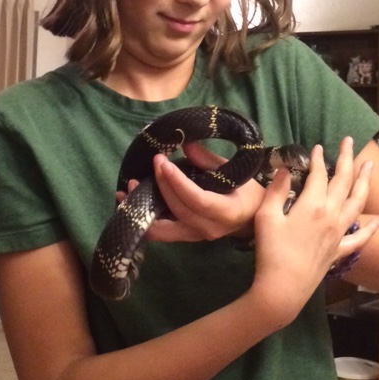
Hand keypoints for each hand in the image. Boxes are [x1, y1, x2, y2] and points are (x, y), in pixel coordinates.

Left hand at [127, 142, 264, 242]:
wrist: (251, 216)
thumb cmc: (245, 190)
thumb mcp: (232, 171)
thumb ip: (207, 159)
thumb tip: (184, 142)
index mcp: (226, 211)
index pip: (198, 200)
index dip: (177, 183)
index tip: (163, 163)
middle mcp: (208, 228)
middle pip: (178, 210)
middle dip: (161, 186)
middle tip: (153, 162)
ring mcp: (195, 237)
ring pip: (163, 230)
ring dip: (142, 210)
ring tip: (127, 189)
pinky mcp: (184, 237)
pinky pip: (161, 231)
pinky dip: (143, 217)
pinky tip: (129, 202)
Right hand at [248, 137, 378, 329]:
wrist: (282, 289)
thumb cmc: (271, 252)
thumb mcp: (266, 217)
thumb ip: (276, 191)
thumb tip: (285, 169)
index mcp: (312, 206)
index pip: (319, 175)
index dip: (318, 159)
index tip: (318, 147)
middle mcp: (331, 216)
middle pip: (343, 182)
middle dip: (346, 159)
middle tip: (348, 141)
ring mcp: (338, 234)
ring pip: (356, 203)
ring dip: (363, 182)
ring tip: (369, 166)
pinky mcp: (339, 251)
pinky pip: (360, 238)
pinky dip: (371, 229)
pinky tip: (378, 222)